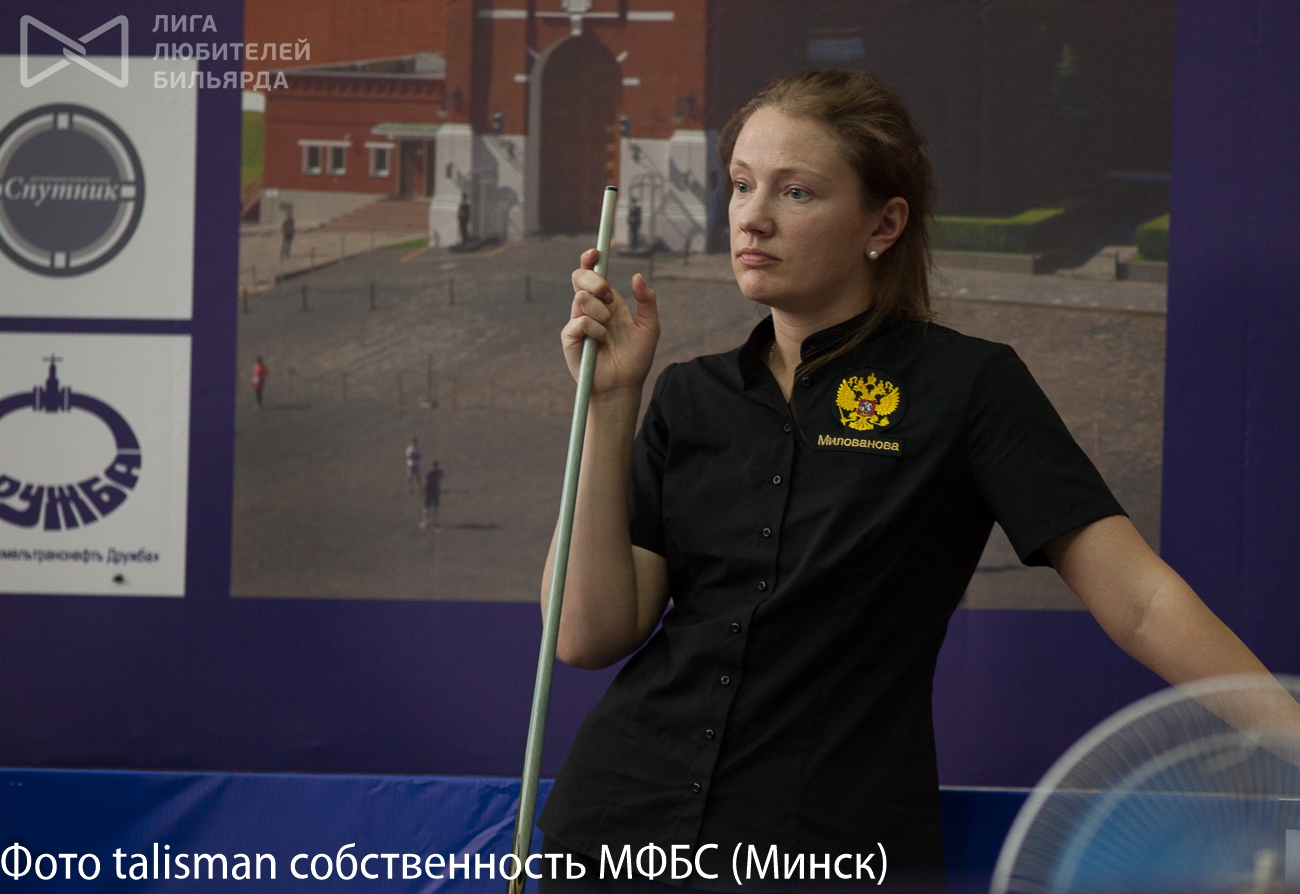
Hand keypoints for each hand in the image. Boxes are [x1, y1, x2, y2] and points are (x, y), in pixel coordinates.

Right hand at [562, 248, 659, 397]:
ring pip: (580, 299)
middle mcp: (590, 308)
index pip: (593, 273)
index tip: (596, 252)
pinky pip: (579, 322)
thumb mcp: (650, 327)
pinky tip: (601, 342)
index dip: (590, 260)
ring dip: (600, 312)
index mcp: (608, 301)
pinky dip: (594, 330)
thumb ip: (647, 301)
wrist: (624, 385)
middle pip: (580, 278)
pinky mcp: (570, 338)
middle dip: (595, 281)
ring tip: (608, 330)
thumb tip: (637, 276)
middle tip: (609, 298)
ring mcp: (578, 322)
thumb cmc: (637, 358)